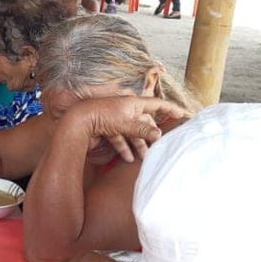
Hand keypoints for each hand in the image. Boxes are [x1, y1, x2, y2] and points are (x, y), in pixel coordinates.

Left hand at [63, 96, 189, 162]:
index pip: (156, 104)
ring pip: (131, 133)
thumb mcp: (126, 123)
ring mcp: (115, 119)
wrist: (77, 120)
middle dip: (150, 135)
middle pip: (144, 122)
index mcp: (133, 103)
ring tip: (143, 158)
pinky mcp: (106, 128)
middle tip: (159, 146)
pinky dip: (123, 148)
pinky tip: (127, 158)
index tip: (183, 114)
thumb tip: (158, 135)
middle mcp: (125, 110)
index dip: (170, 108)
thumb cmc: (102, 116)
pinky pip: (119, 138)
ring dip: (137, 145)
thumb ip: (143, 130)